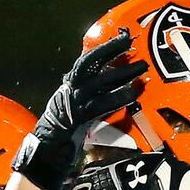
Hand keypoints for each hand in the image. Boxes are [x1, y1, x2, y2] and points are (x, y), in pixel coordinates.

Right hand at [12, 30, 144, 189]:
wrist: (47, 151)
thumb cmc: (64, 132)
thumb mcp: (76, 106)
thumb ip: (91, 94)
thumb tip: (113, 84)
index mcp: (69, 85)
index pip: (87, 61)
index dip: (105, 48)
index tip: (122, 38)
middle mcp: (70, 89)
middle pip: (91, 63)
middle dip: (111, 51)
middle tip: (132, 43)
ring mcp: (74, 102)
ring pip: (99, 82)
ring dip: (122, 74)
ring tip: (141, 69)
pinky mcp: (79, 117)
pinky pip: (102, 104)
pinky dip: (118, 98)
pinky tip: (134, 93)